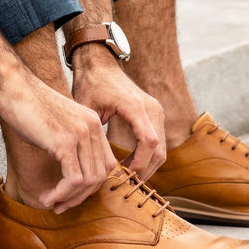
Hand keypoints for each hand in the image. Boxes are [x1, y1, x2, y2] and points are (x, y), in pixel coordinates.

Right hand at [0, 72, 116, 212]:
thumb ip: (69, 146)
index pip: (105, 165)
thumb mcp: (57, 127)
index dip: (90, 186)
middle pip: (100, 176)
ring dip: (70, 198)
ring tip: (51, 202)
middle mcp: (92, 128)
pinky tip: (47, 197)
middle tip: (60, 205)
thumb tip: (70, 176)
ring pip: (88, 181)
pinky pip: (73, 179)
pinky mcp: (64, 141)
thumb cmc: (27, 107)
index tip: (70, 196)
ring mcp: (80, 134)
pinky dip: (62, 193)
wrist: (13, 86)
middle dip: (80, 197)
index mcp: (94, 124)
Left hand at [70, 46, 165, 178]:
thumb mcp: (86, 107)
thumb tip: (92, 164)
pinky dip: (147, 157)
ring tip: (125, 178)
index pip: (148, 142)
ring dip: (147, 167)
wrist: (99, 63)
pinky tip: (128, 165)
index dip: (138, 164)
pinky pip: (158, 142)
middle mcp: (152, 108)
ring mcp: (156, 111)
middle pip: (159, 150)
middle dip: (144, 171)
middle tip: (123, 185)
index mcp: (136, 106)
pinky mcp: (155, 115)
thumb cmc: (90, 83)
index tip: (123, 177)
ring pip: (162, 149)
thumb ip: (92, 132)